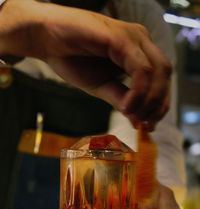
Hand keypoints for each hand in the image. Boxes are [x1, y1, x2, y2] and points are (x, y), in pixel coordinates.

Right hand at [0, 0, 171, 129]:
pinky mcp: (120, 37)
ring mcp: (132, 37)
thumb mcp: (101, 86)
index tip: (149, 126)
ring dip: (150, 100)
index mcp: (137, 52)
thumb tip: (138, 119)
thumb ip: (121, 99)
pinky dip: (138, 91)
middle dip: (159, 104)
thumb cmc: (72, 58)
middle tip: (145, 125)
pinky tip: (126, 107)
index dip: (160, 104)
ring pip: (158, 71)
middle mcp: (140, 42)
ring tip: (134, 117)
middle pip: (165, 75)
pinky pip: (140, 69)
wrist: (46, 39)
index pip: (161, 79)